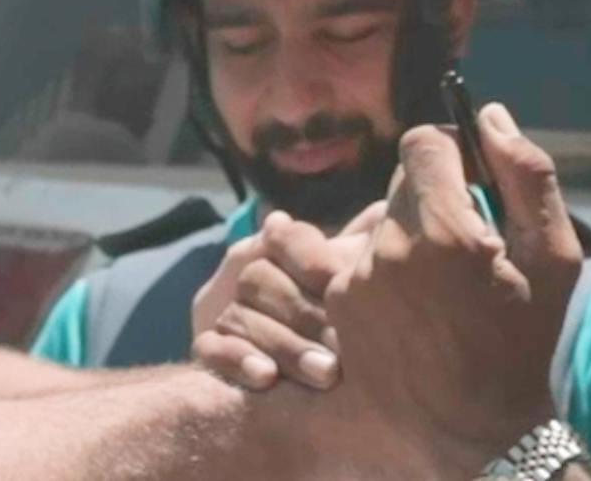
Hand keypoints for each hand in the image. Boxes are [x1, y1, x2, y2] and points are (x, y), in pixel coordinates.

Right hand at [189, 207, 363, 391]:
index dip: (309, 258)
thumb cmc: (332, 315)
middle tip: (344, 345)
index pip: (281, 236)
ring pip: (239, 317)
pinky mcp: (206, 347)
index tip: (340, 281)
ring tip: (326, 373)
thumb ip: (357, 246)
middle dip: (306, 315)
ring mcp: (219, 309)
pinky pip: (211, 349)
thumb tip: (383, 212)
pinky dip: (240, 361)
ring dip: (285, 346)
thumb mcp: (345, 275)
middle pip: (259, 280)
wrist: (289, 370)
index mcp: (273, 245)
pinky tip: (267, 378)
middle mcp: (241, 271)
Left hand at [307, 104, 579, 474]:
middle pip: (400, 183)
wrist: (475, 433)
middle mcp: (391, 252)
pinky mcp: (337, 307)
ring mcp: (356, 283)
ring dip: (409, 237)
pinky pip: (359, 259)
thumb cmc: (524, 344)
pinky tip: (415, 308)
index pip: (424, 143)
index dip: (450, 153)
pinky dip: (385, 271)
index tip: (469, 181)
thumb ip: (525, 176)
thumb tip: (488, 115)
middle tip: (465, 246)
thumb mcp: (553, 258)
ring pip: (380, 222)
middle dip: (433, 200)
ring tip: (441, 287)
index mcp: (448, 234)